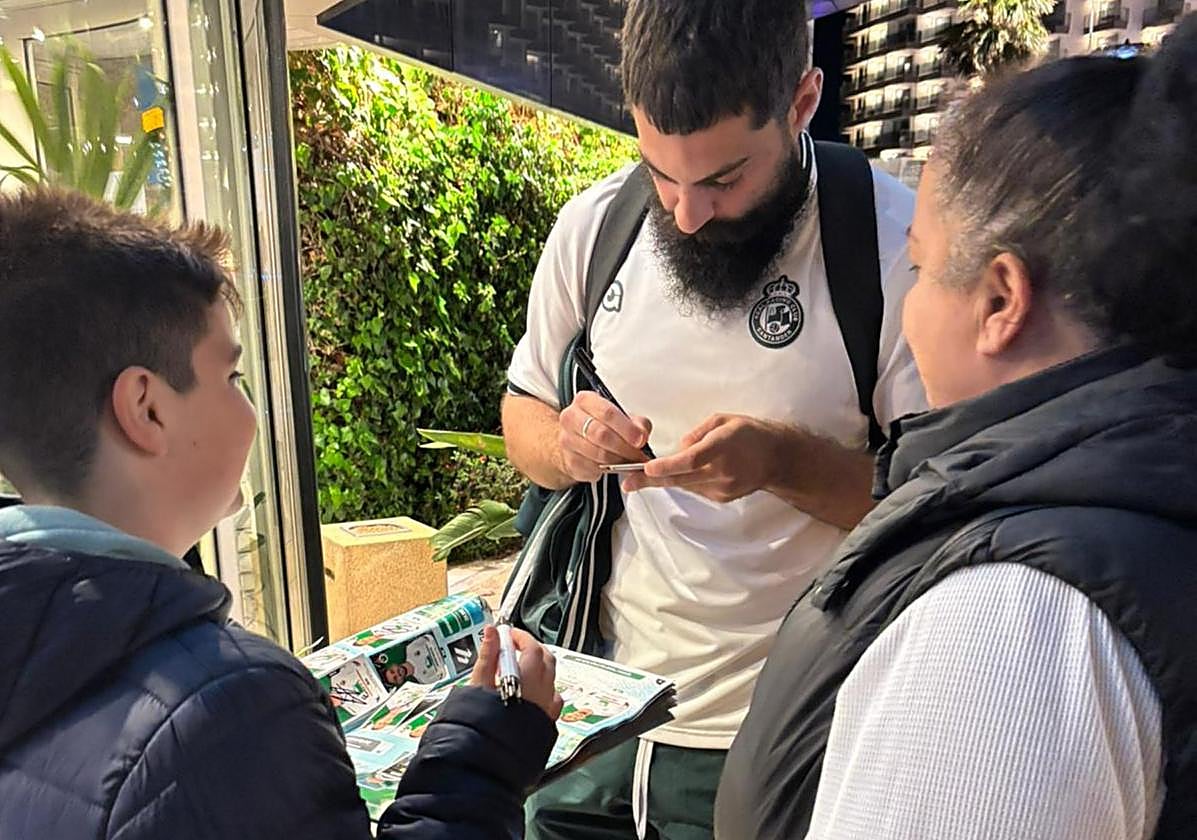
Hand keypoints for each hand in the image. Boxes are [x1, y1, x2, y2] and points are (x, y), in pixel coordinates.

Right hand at [470, 625, 563, 720]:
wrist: (486, 761)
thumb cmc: (479, 724)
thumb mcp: (477, 685)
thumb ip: (487, 655)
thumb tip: (491, 632)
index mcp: (527, 680)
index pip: (531, 647)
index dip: (519, 637)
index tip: (506, 634)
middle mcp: (543, 692)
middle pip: (545, 659)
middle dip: (530, 648)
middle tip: (511, 646)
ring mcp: (547, 708)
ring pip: (552, 677)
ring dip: (538, 666)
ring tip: (518, 667)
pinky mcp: (547, 723)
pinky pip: (553, 698)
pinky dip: (544, 687)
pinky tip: (531, 691)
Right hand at [557, 391, 652, 482]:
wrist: (576, 439)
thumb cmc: (599, 424)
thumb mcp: (621, 417)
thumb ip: (636, 423)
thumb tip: (642, 434)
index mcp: (585, 401)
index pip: (607, 413)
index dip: (626, 428)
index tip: (640, 439)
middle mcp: (572, 418)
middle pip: (601, 434)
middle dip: (624, 447)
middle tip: (638, 454)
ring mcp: (567, 440)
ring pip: (598, 454)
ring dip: (619, 460)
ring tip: (631, 461)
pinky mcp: (569, 460)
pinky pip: (594, 468)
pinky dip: (609, 470)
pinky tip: (617, 466)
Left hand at [622, 413, 785, 502]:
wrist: (777, 458)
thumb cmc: (749, 433)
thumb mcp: (723, 420)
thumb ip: (698, 434)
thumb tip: (677, 448)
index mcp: (722, 447)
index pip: (691, 460)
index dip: (668, 466)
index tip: (648, 468)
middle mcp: (722, 471)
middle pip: (681, 479)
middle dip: (651, 481)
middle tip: (627, 482)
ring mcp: (723, 488)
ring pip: (685, 486)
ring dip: (664, 481)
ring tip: (640, 477)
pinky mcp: (722, 498)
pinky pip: (695, 490)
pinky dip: (684, 482)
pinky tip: (678, 475)